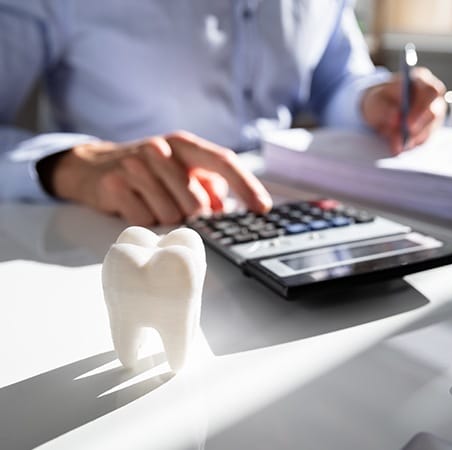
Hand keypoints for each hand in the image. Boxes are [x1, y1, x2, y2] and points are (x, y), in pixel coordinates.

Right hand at [45, 131, 271, 224]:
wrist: (93, 166)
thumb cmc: (148, 171)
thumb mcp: (180, 169)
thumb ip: (208, 185)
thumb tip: (224, 208)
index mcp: (183, 144)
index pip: (223, 161)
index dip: (246, 186)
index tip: (263, 208)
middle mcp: (161, 150)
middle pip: (197, 203)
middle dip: (192, 216)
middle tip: (176, 206)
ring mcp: (135, 166)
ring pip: (171, 215)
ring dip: (166, 219)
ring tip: (151, 201)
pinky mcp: (114, 185)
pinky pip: (145, 221)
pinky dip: (145, 221)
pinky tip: (135, 205)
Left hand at [361, 67, 446, 153]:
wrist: (379, 109)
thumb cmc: (379, 100)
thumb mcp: (375, 101)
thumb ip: (384, 108)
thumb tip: (396, 118)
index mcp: (421, 80)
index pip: (430, 91)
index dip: (421, 109)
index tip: (407, 124)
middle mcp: (432, 96)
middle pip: (434, 112)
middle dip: (419, 127)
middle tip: (404, 140)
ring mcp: (435, 113)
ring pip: (430, 129)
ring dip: (412, 138)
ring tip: (395, 145)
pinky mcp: (430, 128)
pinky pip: (424, 139)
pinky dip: (411, 144)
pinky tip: (399, 146)